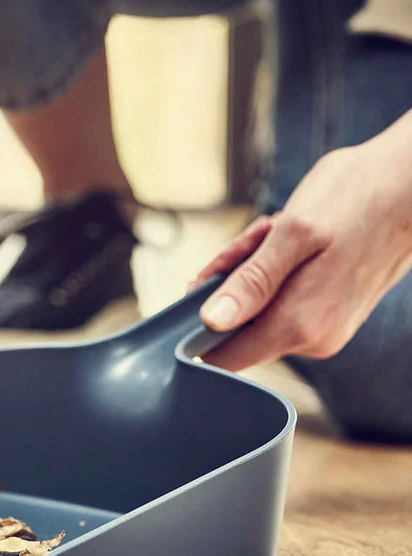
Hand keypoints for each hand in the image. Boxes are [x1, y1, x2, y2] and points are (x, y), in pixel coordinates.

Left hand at [193, 129, 411, 370]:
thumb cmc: (357, 198)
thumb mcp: (293, 233)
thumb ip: (250, 282)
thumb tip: (212, 321)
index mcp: (297, 325)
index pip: (222, 358)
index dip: (197, 327)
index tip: (201, 284)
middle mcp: (312, 339)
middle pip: (237, 326)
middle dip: (233, 281)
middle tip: (258, 239)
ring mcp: (324, 329)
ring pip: (258, 307)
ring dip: (256, 268)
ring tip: (283, 230)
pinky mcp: (331, 314)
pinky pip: (283, 298)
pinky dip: (278, 268)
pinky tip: (296, 237)